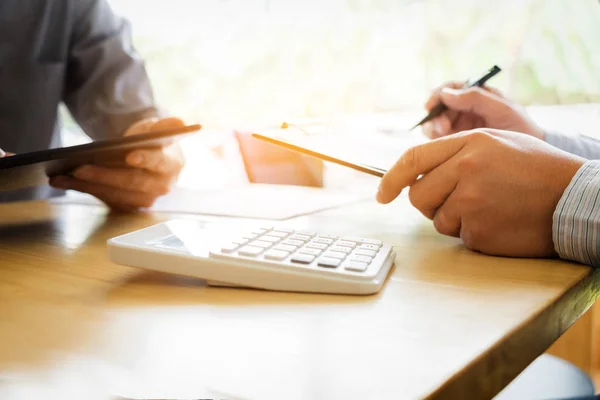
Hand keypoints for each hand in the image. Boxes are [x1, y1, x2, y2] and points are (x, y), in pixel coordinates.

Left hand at [49, 117, 185, 211]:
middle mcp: (162, 186)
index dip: (146, 159)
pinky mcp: (128, 205)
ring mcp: (145, 198)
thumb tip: (181, 123)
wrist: (144, 156)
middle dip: (105, 176)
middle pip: (133, 182)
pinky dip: (83, 190)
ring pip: (116, 194)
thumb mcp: (156, 128)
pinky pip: (104, 199)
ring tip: (63, 175)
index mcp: (173, 164)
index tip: (130, 156)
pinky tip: (62, 181)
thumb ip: (166, 126)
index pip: (160, 163)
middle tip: (80, 168)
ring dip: (89, 186)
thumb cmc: (150, 141)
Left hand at [376, 129, 584, 256]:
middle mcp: (465, 170)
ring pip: (438, 220)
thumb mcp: (497, 143)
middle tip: (458, 201)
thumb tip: (418, 172)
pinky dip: (476, 234)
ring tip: (491, 207)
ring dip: (457, 219)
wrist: (576, 197)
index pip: (412, 160)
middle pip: (418, 196)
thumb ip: (456, 152)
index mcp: (468, 144)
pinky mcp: (480, 232)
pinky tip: (500, 222)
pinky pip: (461, 237)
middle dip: (430, 203)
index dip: (391, 179)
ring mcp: (471, 202)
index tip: (382, 194)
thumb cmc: (537, 168)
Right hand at [422, 81, 543, 139]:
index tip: (431, 106)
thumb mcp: (503, 109)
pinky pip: (438, 141)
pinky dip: (436, 143)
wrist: (530, 157)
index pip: (449, 89)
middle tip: (442, 128)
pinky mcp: (456, 144)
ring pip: (434, 125)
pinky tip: (444, 147)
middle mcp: (463, 109)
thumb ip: (476, 98)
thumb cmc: (521, 128)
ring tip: (443, 137)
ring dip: (433, 129)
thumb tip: (445, 94)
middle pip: (438, 108)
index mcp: (475, 95)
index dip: (437, 95)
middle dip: (435, 117)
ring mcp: (459, 127)